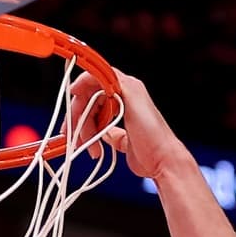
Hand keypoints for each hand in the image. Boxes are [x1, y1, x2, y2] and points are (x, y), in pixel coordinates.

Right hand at [66, 70, 185, 181]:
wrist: (163, 161)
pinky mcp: (121, 134)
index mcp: (126, 87)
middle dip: (79, 117)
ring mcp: (121, 116)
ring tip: (90, 149)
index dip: (81, 86)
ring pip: (92, 118)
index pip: (96, 78)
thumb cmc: (152, 133)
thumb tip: (91, 75)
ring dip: (85, 132)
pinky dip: (93, 139)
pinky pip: (99, 131)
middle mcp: (123, 99)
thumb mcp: (133, 99)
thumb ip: (114, 82)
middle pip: (90, 101)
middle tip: (73, 134)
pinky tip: (95, 148)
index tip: (72, 96)